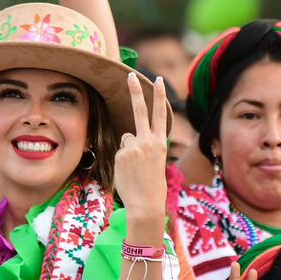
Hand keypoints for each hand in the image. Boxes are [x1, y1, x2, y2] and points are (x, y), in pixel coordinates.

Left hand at [112, 74, 170, 227]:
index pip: (160, 114)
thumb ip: (145, 145)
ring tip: (135, 167)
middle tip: (129, 75)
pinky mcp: (121, 155)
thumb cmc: (152, 186)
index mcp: (160, 143)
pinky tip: (128, 172)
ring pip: (126, 138)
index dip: (159, 96)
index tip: (157, 80)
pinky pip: (120, 151)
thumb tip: (128, 136)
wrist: (146, 204)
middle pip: (140, 111)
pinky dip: (122, 160)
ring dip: (128, 149)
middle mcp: (148, 141)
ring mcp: (133, 147)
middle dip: (135, 91)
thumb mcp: (155, 161)